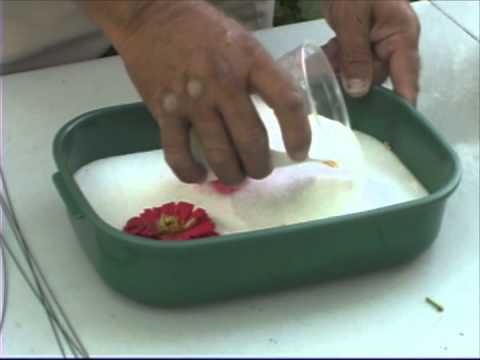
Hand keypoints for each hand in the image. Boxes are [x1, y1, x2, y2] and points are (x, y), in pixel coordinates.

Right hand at [81, 0, 310, 184]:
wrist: (151, 16)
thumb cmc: (203, 29)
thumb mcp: (243, 42)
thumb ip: (261, 76)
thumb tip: (279, 115)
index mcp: (250, 61)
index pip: (287, 102)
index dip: (298, 134)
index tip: (299, 153)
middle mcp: (224, 83)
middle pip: (251, 140)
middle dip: (259, 166)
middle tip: (259, 170)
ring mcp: (192, 100)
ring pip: (219, 155)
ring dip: (231, 175)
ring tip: (234, 176)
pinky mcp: (165, 112)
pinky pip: (178, 154)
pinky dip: (190, 173)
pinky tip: (199, 176)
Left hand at [321, 0, 420, 103]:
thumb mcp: (352, 19)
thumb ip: (355, 55)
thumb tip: (359, 92)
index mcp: (402, 36)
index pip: (407, 78)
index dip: (402, 105)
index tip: (393, 128)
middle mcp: (393, 43)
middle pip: (376, 77)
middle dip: (353, 80)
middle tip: (331, 77)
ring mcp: (377, 42)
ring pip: (359, 70)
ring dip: (340, 69)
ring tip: (324, 62)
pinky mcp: (361, 39)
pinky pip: (350, 59)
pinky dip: (336, 60)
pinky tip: (323, 57)